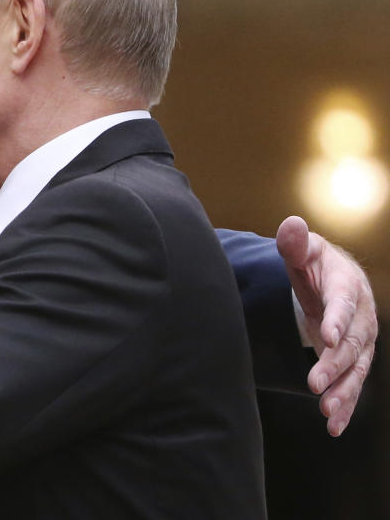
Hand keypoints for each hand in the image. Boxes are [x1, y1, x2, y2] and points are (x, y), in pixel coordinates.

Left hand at [276, 215, 377, 435]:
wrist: (333, 279)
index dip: (336, 319)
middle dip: (334, 364)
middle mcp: (361, 316)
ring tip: (327, 411)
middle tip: (314, 384)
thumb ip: (294, 243)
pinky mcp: (354, 358)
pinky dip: (346, 405)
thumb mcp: (302, 251)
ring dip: (343, 391)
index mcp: (347, 286)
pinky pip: (353, 383)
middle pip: (351, 343)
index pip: (343, 303)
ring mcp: (360, 340)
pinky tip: (335, 426)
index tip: (325, 336)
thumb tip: (291, 224)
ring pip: (356, 369)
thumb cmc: (313, 263)